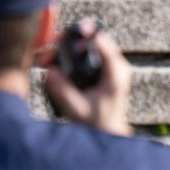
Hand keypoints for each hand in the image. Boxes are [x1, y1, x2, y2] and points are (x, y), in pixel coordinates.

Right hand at [41, 20, 132, 136]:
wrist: (108, 131)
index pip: (103, 44)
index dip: (84, 38)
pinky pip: (94, 51)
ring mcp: (115, 66)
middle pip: (97, 39)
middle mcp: (119, 66)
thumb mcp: (76, 109)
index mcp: (116, 75)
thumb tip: (50, 72)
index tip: (66, 39)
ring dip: (74, 44)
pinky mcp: (109, 68)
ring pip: (95, 43)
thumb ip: (63, 91)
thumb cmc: (96, 122)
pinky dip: (78, 51)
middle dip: (74, 40)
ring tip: (54, 53)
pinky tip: (63, 56)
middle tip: (54, 46)